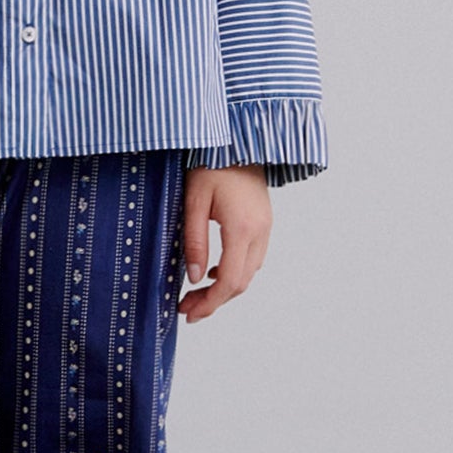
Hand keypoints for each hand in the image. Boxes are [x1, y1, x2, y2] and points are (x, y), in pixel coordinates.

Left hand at [179, 163, 270, 320]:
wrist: (238, 139)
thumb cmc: (211, 163)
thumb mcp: (193, 202)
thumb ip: (194, 242)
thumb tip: (195, 278)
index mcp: (243, 228)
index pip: (230, 281)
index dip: (210, 303)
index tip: (190, 313)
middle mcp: (260, 232)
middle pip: (241, 282)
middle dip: (214, 301)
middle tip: (187, 309)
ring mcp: (265, 227)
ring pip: (249, 272)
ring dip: (224, 288)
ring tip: (196, 294)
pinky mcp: (263, 223)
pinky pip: (252, 258)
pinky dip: (233, 271)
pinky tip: (212, 272)